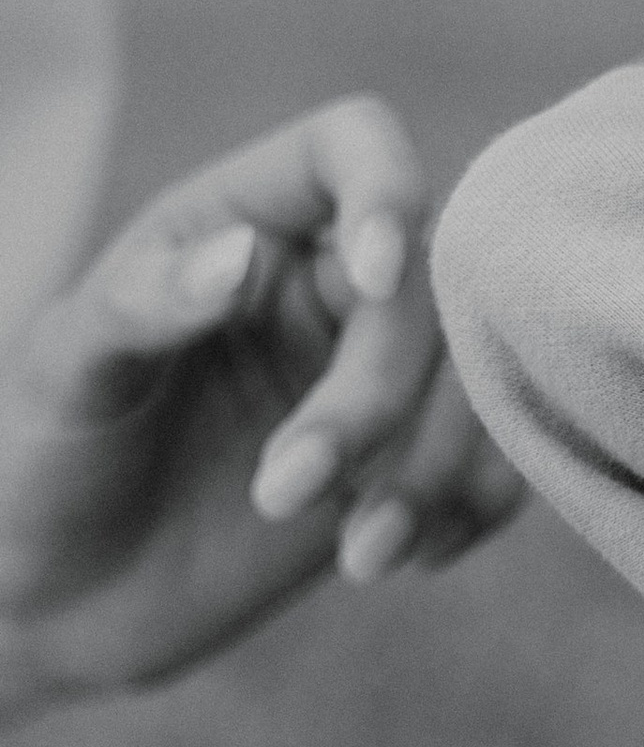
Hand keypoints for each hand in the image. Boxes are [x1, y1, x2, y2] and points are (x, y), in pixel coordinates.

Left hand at [0, 97, 520, 717]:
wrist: (60, 599)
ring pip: (476, 381)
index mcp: (240, 221)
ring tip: (360, 557)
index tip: (375, 280)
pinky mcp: (406, 462)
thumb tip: (244, 256)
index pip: (350, 147)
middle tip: (283, 495)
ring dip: (433, 470)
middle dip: (375, 397)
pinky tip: (392, 559)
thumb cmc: (44, 459)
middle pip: (428, 288)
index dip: (388, 192)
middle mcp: (324, 282)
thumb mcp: (65, 374)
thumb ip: (142, 305)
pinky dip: (468, 511)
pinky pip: (495, 461)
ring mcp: (372, 374)